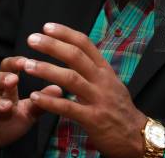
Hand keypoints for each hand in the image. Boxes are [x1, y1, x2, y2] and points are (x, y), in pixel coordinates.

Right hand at [0, 56, 62, 157]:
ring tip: (7, 107)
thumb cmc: (6, 121)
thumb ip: (40, 101)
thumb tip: (60, 88)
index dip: (15, 63)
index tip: (26, 60)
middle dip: (2, 79)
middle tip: (14, 79)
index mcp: (4, 89)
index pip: (7, 69)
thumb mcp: (26, 112)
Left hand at [23, 23, 147, 157]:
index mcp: (105, 70)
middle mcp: (102, 80)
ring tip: (27, 65)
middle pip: (75, 56)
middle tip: (32, 39)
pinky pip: (68, 107)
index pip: (85, 44)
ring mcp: (98, 99)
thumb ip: (93, 69)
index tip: (47, 27)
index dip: (65, 33)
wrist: (136, 136)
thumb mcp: (111, 83)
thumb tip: (74, 53)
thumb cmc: (119, 109)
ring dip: (46, 70)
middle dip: (52, 46)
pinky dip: (50, 101)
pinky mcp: (93, 119)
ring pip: (70, 79)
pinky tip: (35, 96)